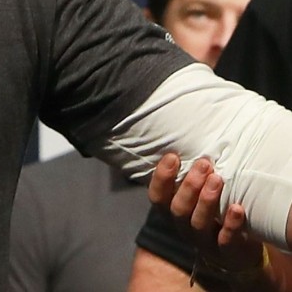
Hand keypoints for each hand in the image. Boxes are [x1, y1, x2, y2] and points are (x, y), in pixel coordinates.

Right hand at [149, 153, 264, 274]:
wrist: (238, 254)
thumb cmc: (215, 214)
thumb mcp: (198, 196)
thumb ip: (192, 177)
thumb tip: (191, 139)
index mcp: (173, 212)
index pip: (157, 197)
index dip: (161, 178)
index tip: (173, 157)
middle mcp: (184, 227)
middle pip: (178, 209)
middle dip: (189, 186)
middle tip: (204, 164)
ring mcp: (205, 242)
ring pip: (198, 223)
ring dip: (206, 200)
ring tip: (217, 179)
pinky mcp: (227, 252)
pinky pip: (226, 241)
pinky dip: (230, 224)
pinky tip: (237, 208)